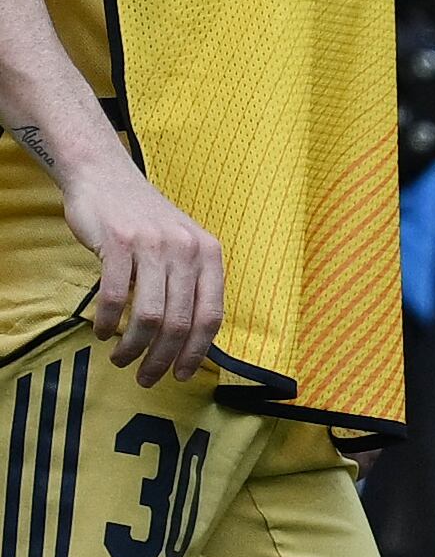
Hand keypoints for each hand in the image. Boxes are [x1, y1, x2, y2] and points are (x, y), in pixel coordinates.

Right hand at [62, 156, 222, 387]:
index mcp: (209, 254)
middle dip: (162, 359)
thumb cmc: (146, 221)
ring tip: (121, 359)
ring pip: (148, 316)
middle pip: (179, 322)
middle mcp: (187, 249)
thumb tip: (191, 339)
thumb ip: (190, 284)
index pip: (211, 315)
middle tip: (145, 378)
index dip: (196, 351)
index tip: (181, 375)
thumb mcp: (182, 247)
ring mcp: (153, 245)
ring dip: (132, 348)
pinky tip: (102, 332)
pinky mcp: (119, 243)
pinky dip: (107, 323)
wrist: (108, 178)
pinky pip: (113, 297)